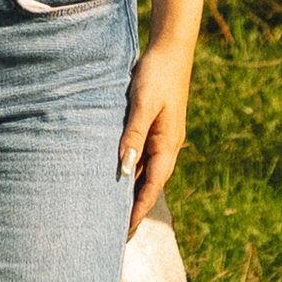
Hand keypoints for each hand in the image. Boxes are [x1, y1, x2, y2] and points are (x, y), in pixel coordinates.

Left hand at [119, 33, 191, 228]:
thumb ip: (133, 134)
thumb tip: (123, 167)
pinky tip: (115, 177)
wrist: (170, 49)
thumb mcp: (143, 104)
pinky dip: (129, 170)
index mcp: (168, 144)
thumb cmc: (156, 75)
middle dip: (134, 207)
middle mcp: (167, 145)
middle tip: (116, 232)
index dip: (138, 209)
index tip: (124, 231)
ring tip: (111, 212)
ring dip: (131, 190)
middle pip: (149, 184)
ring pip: (144, 171)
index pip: (152, 186)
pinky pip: (140, 156)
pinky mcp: (154, 127)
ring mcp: (161, 137)